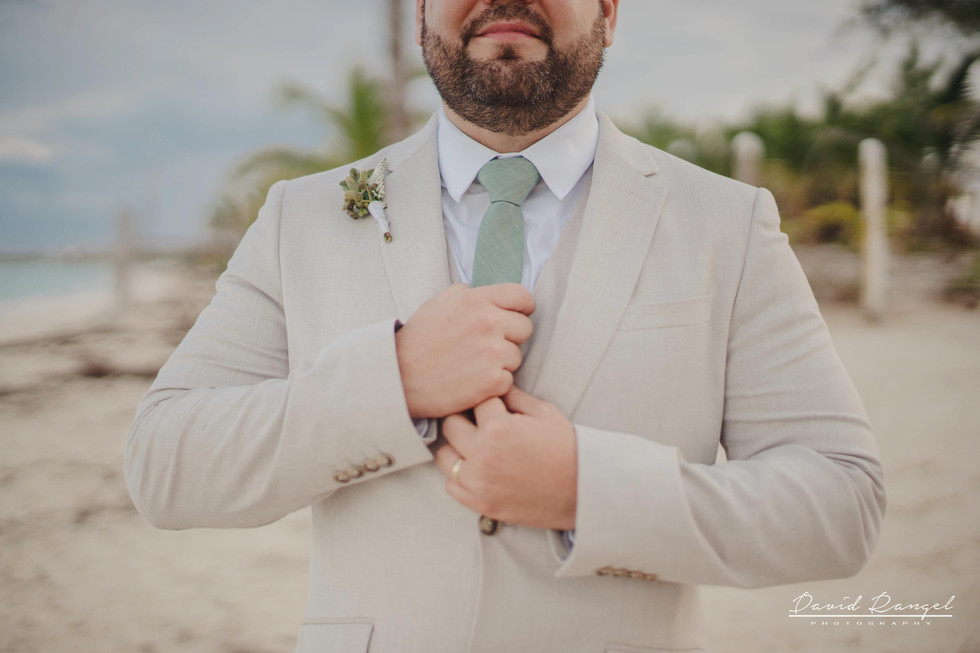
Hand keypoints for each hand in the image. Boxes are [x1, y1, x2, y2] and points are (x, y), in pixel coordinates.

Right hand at [395, 283, 534, 418]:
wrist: (398, 377)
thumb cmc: (416, 341)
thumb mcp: (435, 305)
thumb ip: (462, 294)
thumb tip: (476, 290)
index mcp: (477, 300)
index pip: (522, 296)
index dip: (521, 308)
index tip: (514, 317)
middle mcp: (488, 323)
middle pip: (525, 328)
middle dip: (510, 338)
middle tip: (485, 347)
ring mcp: (492, 353)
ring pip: (517, 357)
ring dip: (501, 363)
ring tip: (473, 366)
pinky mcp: (493, 382)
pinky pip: (509, 381)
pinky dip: (494, 385)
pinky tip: (472, 382)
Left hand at [434, 387, 577, 530]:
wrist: (582, 489)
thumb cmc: (566, 448)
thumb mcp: (544, 412)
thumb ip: (514, 397)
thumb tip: (497, 387)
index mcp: (498, 427)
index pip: (475, 401)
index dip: (487, 400)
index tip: (494, 405)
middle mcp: (483, 454)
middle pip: (450, 425)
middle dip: (465, 419)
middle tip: (480, 423)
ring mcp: (479, 482)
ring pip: (444, 456)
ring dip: (456, 448)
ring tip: (475, 446)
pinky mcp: (481, 503)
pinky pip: (451, 486)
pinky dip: (459, 476)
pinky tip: (477, 469)